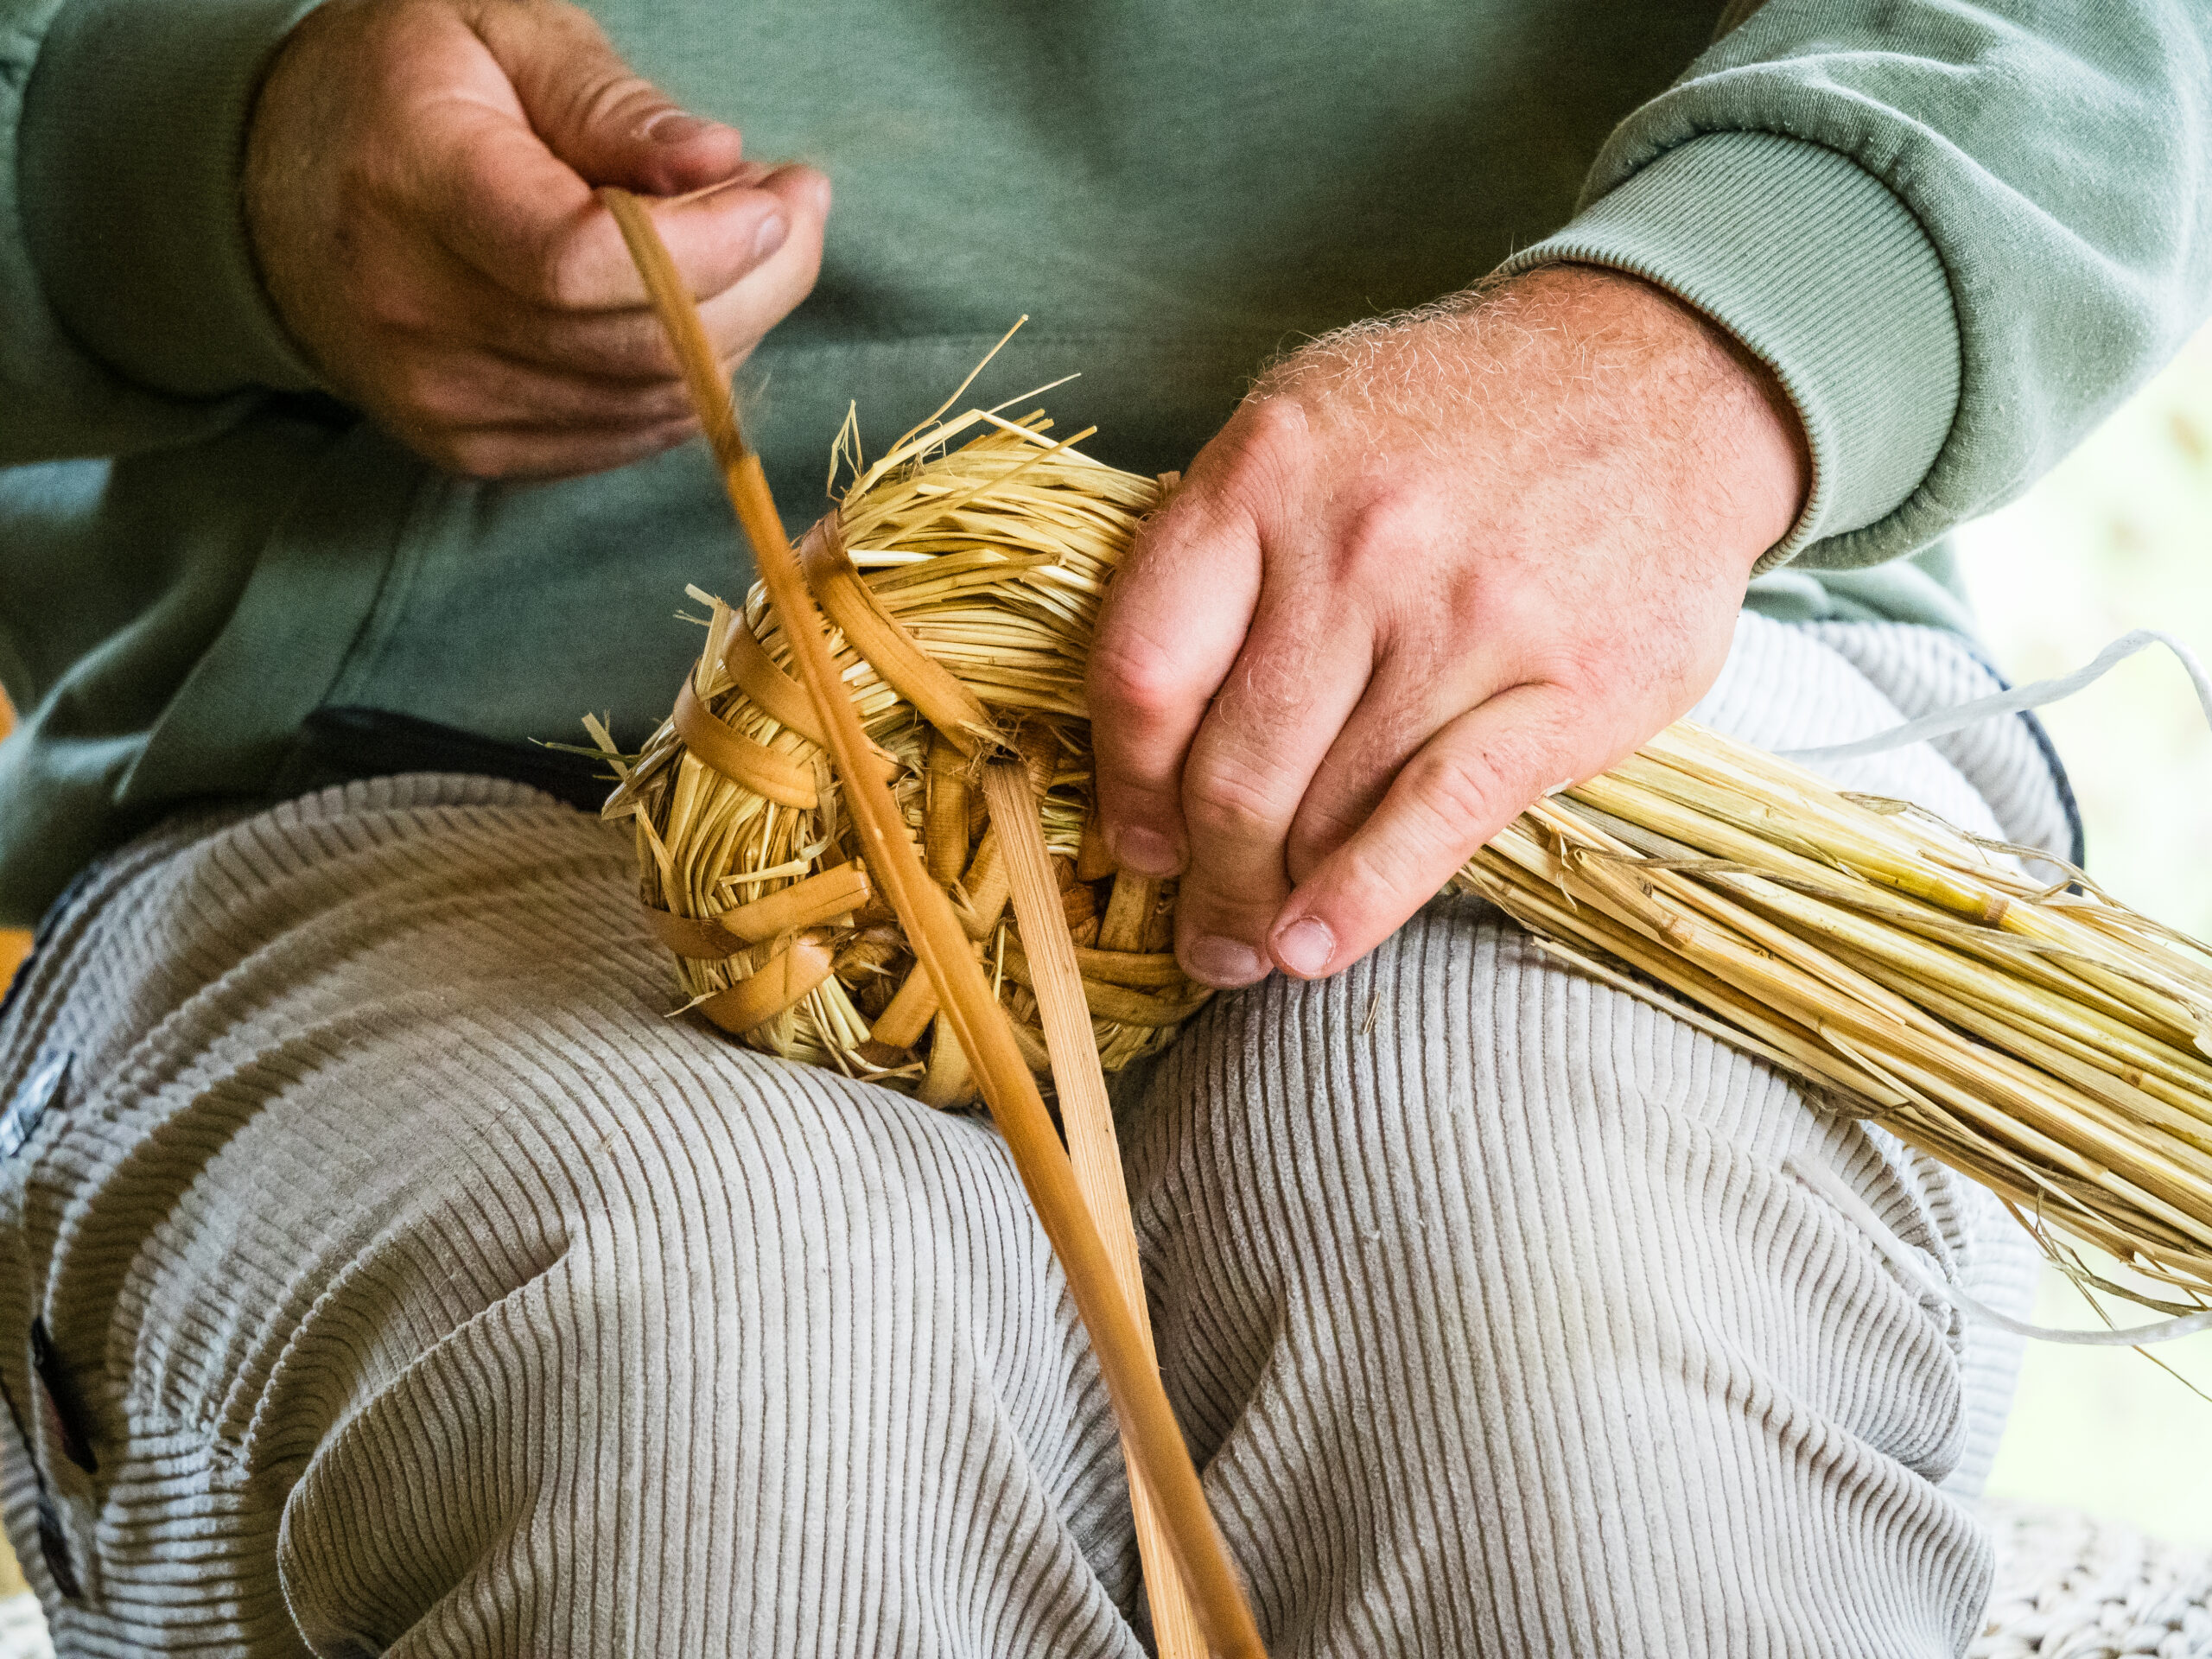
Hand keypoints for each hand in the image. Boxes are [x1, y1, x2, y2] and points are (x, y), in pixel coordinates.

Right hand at [244, 0, 827, 477]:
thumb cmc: (404, 92)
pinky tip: (702, 306)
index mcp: (412, 184)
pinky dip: (689, 378)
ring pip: (648, 398)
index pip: (578, 261)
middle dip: (758, 282)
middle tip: (797, 208)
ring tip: (753, 244)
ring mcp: (443, 401)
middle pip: (635, 342)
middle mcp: (415, 313)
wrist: (276, 194)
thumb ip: (610, 102)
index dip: (706, 246)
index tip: (779, 196)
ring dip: (738, 328)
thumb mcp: (501, 36)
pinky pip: (626, 436)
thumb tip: (716, 160)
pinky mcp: (473, 451)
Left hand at [1087, 265, 1809, 988]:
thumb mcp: (1306, 423)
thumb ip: (1221, 548)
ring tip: (1254, 948)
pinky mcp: (1564, 687)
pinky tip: (1315, 950)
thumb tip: (1148, 720)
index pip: (1144, 672)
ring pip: (1322, 807)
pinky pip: (1435, 819)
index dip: (1125, 784)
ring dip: (1272, 903)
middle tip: (1201, 933)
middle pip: (1230, 767)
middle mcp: (1355, 544)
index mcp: (1266, 474)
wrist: (1662, 373)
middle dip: (1203, 878)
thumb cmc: (1457, 418)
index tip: (1138, 840)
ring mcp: (1463, 618)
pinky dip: (1361, 901)